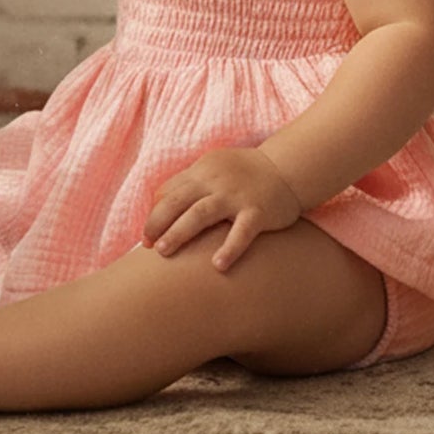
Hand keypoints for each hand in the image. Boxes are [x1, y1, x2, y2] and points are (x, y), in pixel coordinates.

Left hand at [142, 147, 302, 272]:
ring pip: (200, 214)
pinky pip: (241, 231)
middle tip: (147, 246)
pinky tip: (217, 266)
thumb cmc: (244, 174)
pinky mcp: (258, 211)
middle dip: (157, 223)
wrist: (286, 168)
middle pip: (177, 201)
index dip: (155, 213)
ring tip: (164, 252)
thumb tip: (158, 206)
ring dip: (179, 232)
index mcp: (202, 172)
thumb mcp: (214, 170)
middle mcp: (215, 182)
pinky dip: (229, 248)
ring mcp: (236, 196)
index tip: (147, 236)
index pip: (169, 191)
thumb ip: (191, 185)